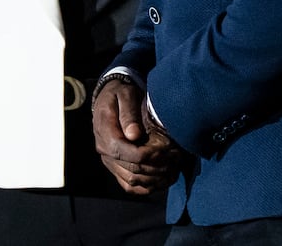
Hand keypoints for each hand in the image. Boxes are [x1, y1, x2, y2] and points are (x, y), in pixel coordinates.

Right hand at [92, 79, 181, 194]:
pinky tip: (163, 180)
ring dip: (155, 179)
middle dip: (158, 167)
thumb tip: (133, 135)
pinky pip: (129, 186)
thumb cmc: (120, 94)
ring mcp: (109, 161)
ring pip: (132, 181)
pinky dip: (146, 188)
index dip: (150, 155)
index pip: (129, 154)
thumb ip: (128, 114)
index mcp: (106, 133)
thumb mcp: (124, 95)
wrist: (108, 99)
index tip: (169, 148)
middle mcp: (105, 151)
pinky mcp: (114, 167)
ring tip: (174, 169)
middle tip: (177, 158)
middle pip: (133, 170)